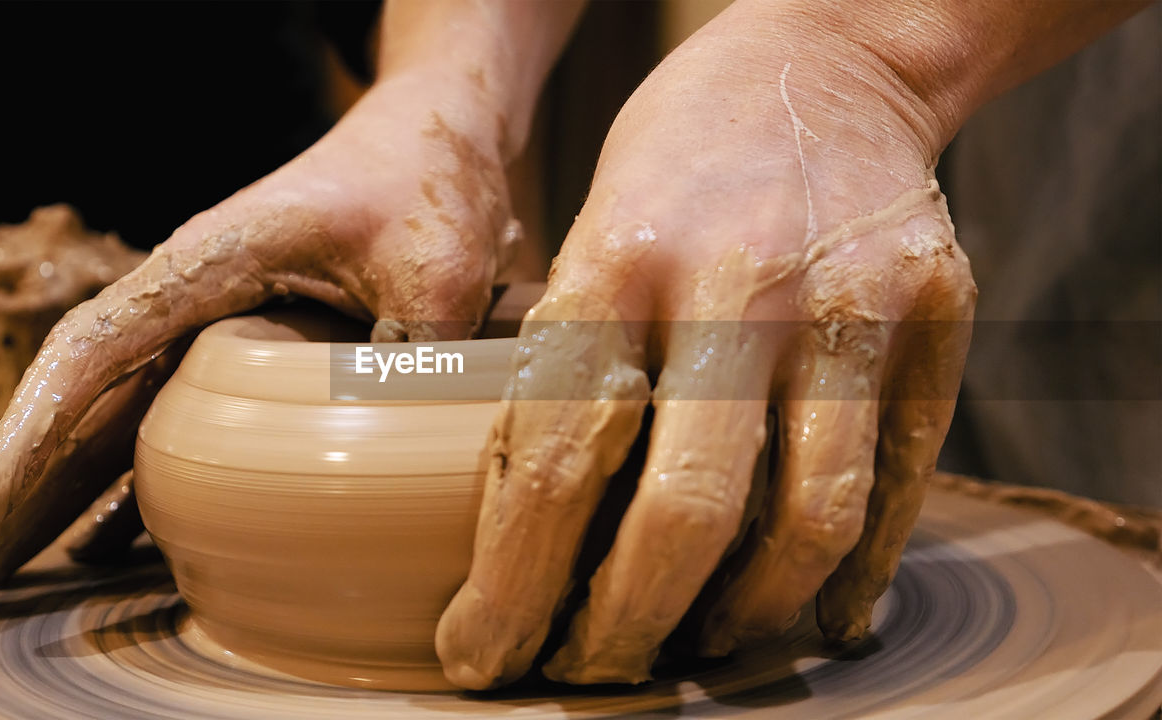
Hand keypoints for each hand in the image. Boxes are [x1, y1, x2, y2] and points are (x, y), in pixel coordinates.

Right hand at [0, 65, 519, 613]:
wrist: (433, 142)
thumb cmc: (426, 186)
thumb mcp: (438, 272)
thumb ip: (416, 363)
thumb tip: (398, 463)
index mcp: (209, 264)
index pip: (95, 355)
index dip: (36, 437)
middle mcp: (190, 301)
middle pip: (76, 403)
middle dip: (12, 491)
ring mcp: (207, 331)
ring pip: (110, 424)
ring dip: (53, 499)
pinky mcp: (239, 356)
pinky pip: (167, 430)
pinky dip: (130, 486)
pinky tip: (100, 547)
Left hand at [436, 5, 975, 687]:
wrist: (826, 62)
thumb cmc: (680, 160)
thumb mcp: (591, 235)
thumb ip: (573, 370)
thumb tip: (540, 530)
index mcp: (620, 257)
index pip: (559, 461)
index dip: (515, 587)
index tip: (485, 652)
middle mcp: (738, 283)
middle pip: (685, 513)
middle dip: (625, 625)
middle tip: (592, 669)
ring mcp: (851, 301)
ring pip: (806, 518)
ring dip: (743, 616)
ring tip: (698, 644)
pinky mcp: (935, 318)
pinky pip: (897, 483)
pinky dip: (853, 574)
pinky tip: (814, 617)